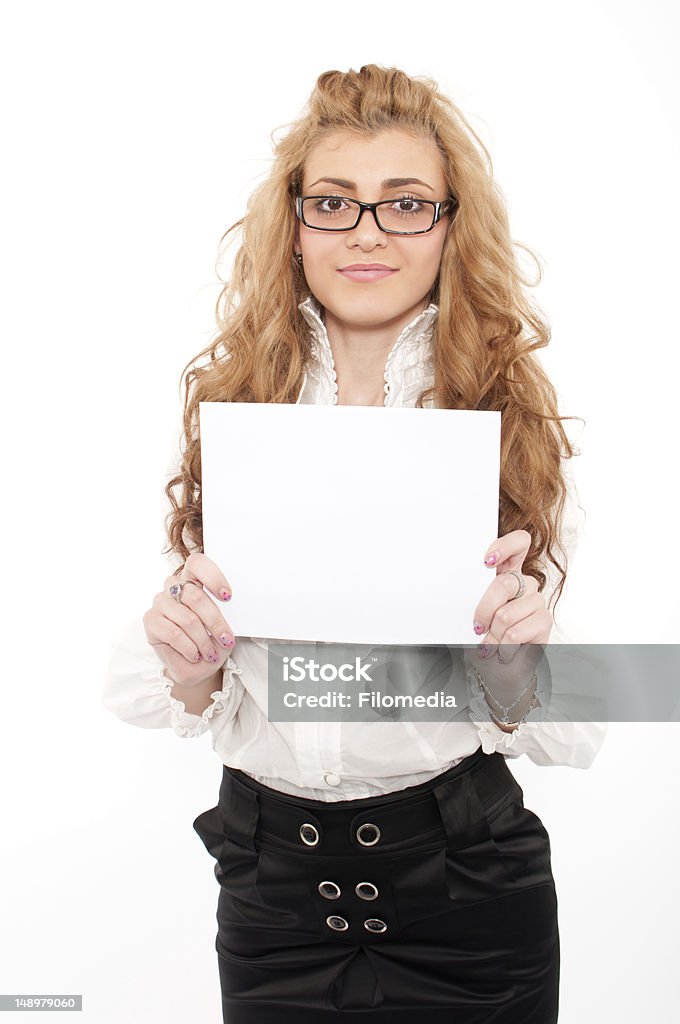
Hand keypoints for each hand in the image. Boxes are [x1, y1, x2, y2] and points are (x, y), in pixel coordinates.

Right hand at [142, 552, 235, 688]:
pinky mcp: (150, 619)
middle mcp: (174, 586)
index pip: (198, 564)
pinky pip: (173, 633)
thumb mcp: (225, 625)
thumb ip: (226, 613)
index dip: (213, 577)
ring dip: (203, 640)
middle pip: (195, 597)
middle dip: (215, 622)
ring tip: (211, 653)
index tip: (227, 596)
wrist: (197, 665)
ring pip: (187, 618)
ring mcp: (160, 601)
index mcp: (193, 578)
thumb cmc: (212, 638)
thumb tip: (231, 608)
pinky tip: (195, 655)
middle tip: (226, 639)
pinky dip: (189, 647)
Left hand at [469, 529, 552, 703]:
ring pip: (506, 614)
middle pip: (505, 583)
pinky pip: (517, 631)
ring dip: (492, 636)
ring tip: (490, 645)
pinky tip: (503, 652)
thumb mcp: (471, 612)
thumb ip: (473, 595)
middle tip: (477, 628)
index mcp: (507, 572)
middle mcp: (524, 583)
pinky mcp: (544, 621)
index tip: (487, 561)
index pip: (518, 543)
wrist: (497, 669)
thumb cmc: (482, 637)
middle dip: (484, 610)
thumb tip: (458, 586)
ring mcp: (536, 601)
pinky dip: (503, 647)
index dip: (505, 546)